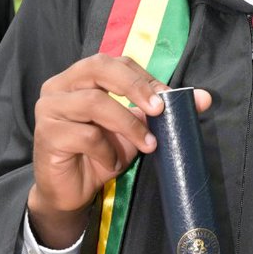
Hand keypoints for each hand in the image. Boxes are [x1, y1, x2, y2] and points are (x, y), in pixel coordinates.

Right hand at [28, 55, 210, 246]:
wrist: (71, 192)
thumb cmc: (100, 153)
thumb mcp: (135, 129)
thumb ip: (161, 110)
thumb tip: (204, 98)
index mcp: (79, 76)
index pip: (114, 62)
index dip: (143, 77)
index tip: (169, 98)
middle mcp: (59, 86)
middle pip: (98, 67)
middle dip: (134, 86)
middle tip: (159, 110)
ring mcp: (49, 109)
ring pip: (94, 102)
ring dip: (128, 125)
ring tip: (147, 145)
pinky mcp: (48, 135)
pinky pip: (86, 135)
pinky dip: (107, 150)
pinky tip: (112, 163)